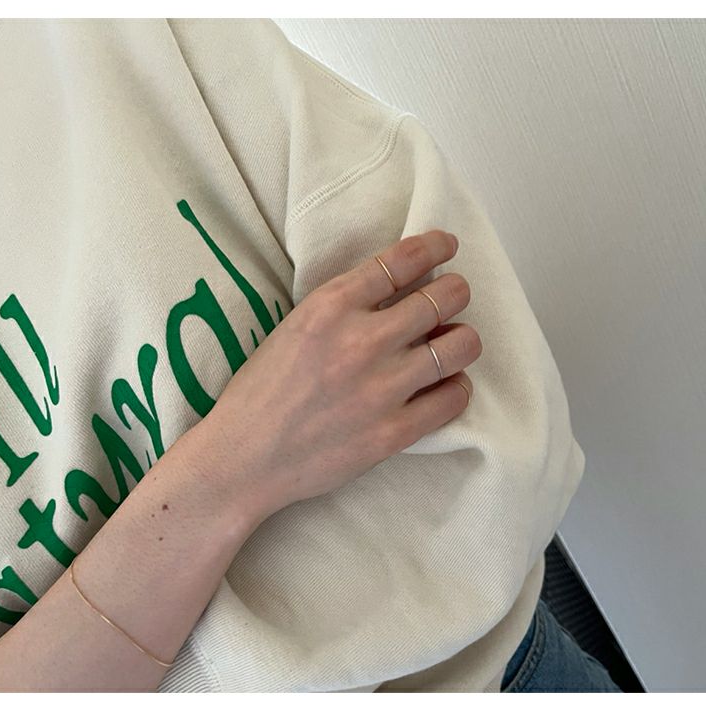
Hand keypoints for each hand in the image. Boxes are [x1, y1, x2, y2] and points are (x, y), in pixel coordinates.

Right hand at [196, 229, 480, 531]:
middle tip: (453, 298)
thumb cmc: (262, 392)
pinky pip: (454, 398)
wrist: (243, 459)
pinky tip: (446, 385)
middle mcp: (361, 341)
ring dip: (463, 339)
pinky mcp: (393, 431)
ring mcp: (381, 388)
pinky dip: (457, 387)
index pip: (402, 260)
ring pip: (461, 345)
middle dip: (456, 292)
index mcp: (330, 306)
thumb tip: (399, 293)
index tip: (447, 245)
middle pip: (444, 297)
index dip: (434, 247)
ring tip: (454, 343)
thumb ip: (343, 308)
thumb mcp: (293, 327)